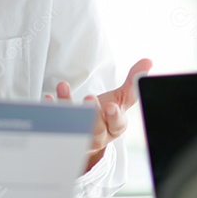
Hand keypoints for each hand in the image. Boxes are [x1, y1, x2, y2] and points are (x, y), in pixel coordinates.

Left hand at [45, 58, 152, 172]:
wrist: (84, 136)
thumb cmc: (106, 116)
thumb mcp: (121, 100)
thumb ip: (133, 83)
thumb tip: (148, 61)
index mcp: (114, 127)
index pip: (117, 124)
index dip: (114, 116)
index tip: (111, 106)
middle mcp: (97, 134)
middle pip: (95, 128)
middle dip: (92, 114)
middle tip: (90, 99)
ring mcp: (77, 134)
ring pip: (72, 125)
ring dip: (68, 106)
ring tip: (64, 87)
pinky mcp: (60, 131)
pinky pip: (53, 123)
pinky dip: (50, 109)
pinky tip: (48, 97)